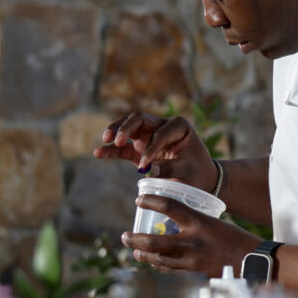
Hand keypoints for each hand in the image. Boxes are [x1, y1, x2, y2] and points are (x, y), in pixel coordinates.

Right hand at [93, 112, 215, 191]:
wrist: (199, 178)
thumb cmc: (197, 171)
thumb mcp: (187, 171)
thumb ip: (169, 168)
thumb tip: (147, 169)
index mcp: (179, 126)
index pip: (160, 132)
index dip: (151, 147)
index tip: (145, 165)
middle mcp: (162, 126)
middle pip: (139, 119)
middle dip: (127, 127)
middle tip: (117, 139)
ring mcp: (149, 136)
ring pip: (129, 127)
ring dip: (116, 131)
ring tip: (106, 140)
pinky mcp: (140, 149)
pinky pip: (123, 147)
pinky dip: (111, 149)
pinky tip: (98, 153)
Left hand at [121, 195, 259, 276]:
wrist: (253, 261)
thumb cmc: (237, 239)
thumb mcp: (216, 223)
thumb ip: (195, 224)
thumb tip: (177, 222)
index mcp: (199, 222)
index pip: (169, 207)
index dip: (151, 202)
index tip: (139, 200)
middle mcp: (192, 241)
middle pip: (152, 241)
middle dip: (134, 239)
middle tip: (124, 236)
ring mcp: (191, 260)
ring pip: (157, 259)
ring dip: (143, 254)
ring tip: (135, 251)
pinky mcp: (193, 274)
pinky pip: (169, 270)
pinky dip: (158, 265)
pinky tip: (154, 262)